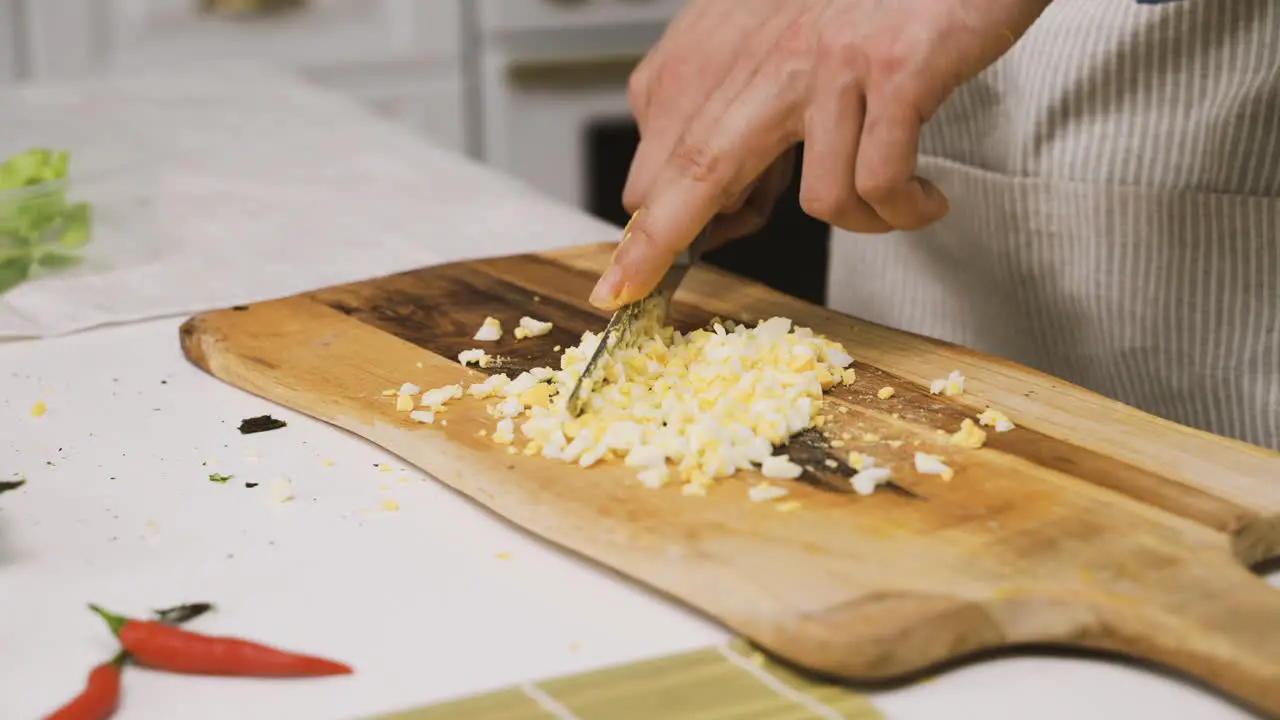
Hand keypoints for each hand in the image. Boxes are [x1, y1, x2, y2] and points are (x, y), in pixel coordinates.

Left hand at [590, 0, 1050, 309]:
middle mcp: (774, 54)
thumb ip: (748, 115)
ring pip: (817, 197)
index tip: (621, 272)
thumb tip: (726, 211)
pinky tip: (925, 199)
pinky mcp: (893, 70)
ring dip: (863, 222)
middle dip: (656, 240)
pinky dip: (906, 208)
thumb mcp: (793, 46)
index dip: (645, 219)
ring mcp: (831, 64)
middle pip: (700, 166)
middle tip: (627, 292)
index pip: (671, 147)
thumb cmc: (883, 0)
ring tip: (892, 204)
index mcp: (740, 49)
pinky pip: (880, 180)